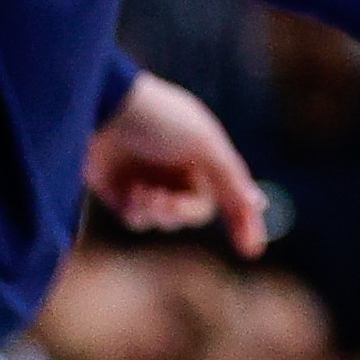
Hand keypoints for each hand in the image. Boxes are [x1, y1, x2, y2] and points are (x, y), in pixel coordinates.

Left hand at [86, 70, 269, 256]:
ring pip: (167, 220)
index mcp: (206, 154)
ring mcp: (151, 181)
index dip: (245, 221)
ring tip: (142, 192)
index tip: (252, 251)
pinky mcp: (122, 194)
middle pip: (196, 213)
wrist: (101, 108)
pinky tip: (130, 194)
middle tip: (165, 202)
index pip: (232, 194)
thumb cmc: (159, 120)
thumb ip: (230, 178)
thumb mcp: (203, 144)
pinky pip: (139, 221)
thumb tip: (259, 206)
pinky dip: (138, 214)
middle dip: (182, 211)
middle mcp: (180, 170)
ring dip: (158, 213)